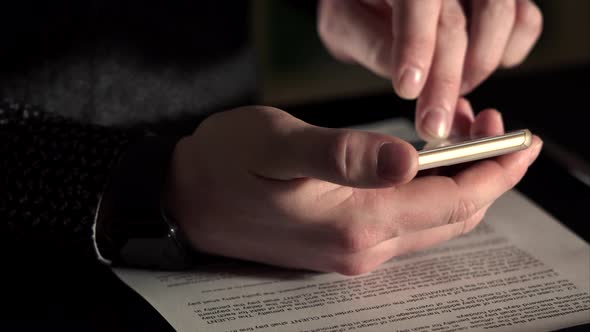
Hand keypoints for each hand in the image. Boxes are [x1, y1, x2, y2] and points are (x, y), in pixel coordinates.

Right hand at [164, 104, 541, 274]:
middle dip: (484, 175)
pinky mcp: (336, 244)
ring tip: (464, 139)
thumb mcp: (281, 146)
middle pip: (450, 218)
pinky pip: (402, 223)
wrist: (184, 198)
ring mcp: (349, 251)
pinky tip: (422, 166)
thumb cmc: (226, 164)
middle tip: (496, 129)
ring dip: (456, 184)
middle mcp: (360, 248)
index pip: (452, 203)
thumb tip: (409, 162)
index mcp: (355, 224)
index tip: (520, 141)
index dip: (494, 171)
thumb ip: (345, 155)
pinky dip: (425, 194)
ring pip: (429, 222)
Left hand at [318, 0, 541, 139]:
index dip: (416, 43)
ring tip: (451, 96)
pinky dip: (509, 53)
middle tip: (433, 124)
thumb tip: (412, 81)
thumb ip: (372, 45)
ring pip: (503, 16)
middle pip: (457, 20)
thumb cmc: (359, 8)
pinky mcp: (502, 1)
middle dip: (446, 79)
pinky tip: (477, 71)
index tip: (409, 87)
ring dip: (479, 67)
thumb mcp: (346, 26)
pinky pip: (525, 21)